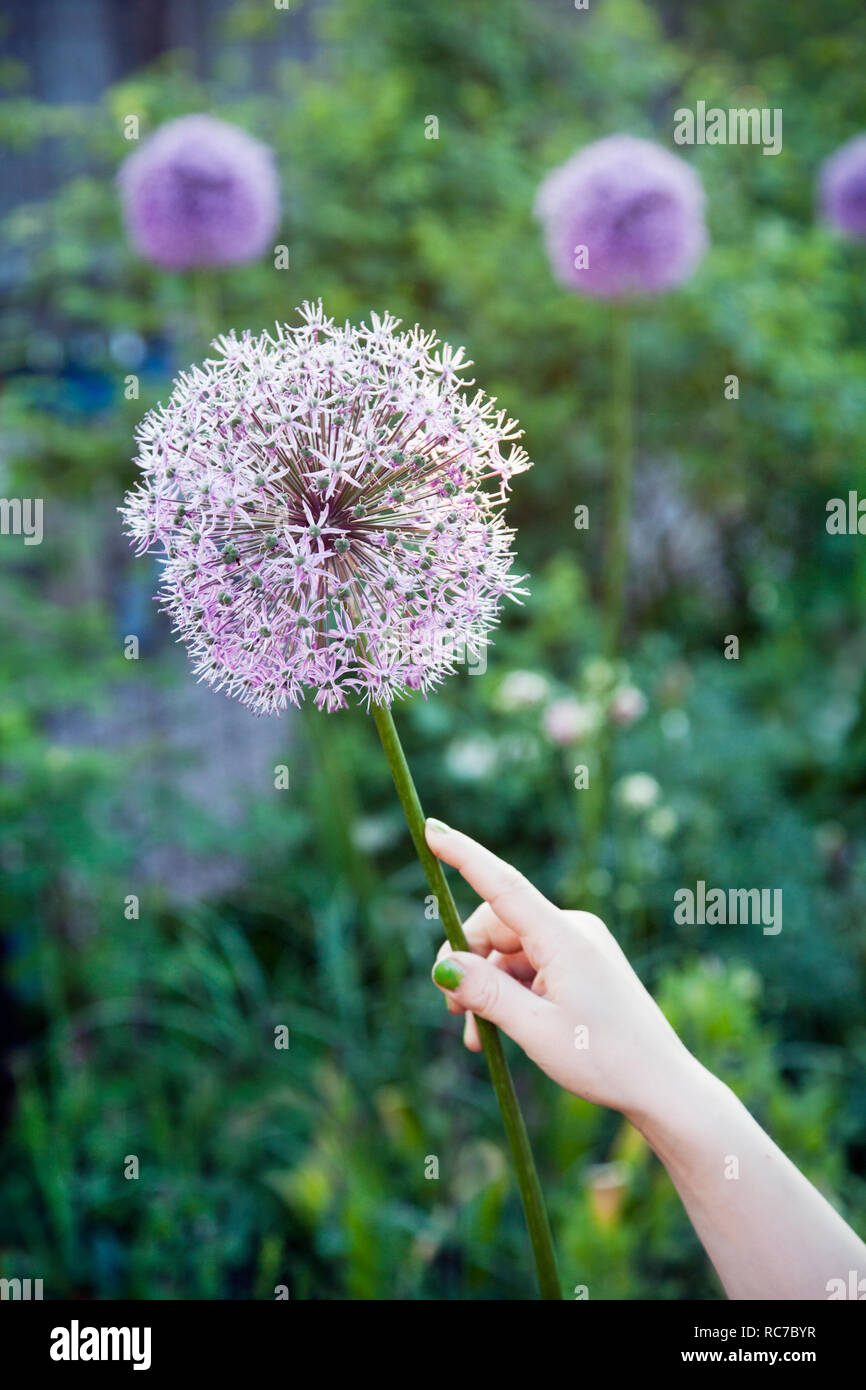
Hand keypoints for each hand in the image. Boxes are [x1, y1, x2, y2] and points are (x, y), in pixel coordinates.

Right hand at [426, 817, 692, 1119]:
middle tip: (452, 1012)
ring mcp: (579, 947)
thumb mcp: (536, 1030)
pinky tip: (495, 1033)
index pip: (503, 886)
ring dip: (486, 988)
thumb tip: (443, 966)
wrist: (662, 1085)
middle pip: (497, 926)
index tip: (432, 829)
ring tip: (475, 1038)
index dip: (464, 856)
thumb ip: (486, 994)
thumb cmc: (604, 1059)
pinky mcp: (582, 966)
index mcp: (564, 938)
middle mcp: (572, 931)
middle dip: (468, 962)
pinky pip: (530, 968)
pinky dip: (508, 994)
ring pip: (509, 952)